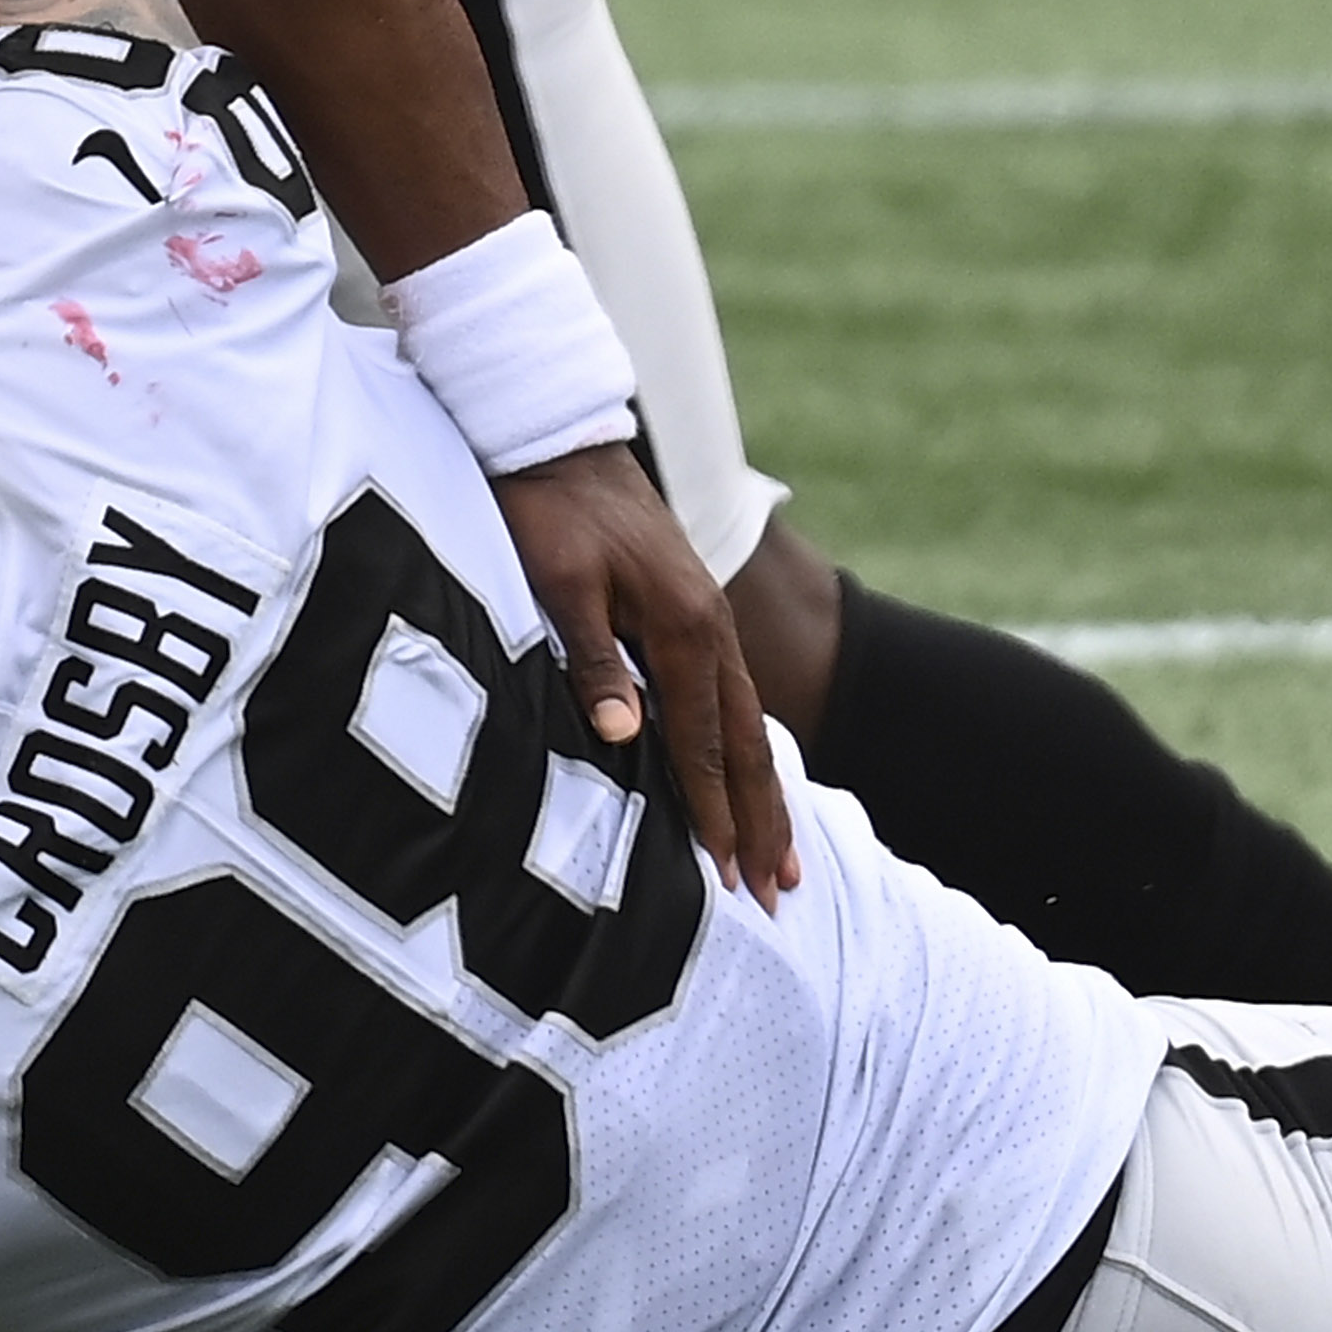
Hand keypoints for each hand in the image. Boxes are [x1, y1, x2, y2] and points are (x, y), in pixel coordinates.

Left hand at [495, 441, 794, 904]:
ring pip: (747, 722)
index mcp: (683, 628)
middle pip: (746, 744)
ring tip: (783, 853)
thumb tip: (622, 735)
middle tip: (781, 893)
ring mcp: (708, 619)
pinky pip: (731, 696)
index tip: (733, 877)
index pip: (703, 745)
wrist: (559, 438)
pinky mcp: (692, 611)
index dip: (716, 814)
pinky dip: (745, 747)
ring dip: (765, 792)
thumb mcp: (557, 582)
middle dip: (764, 821)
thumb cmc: (548, 510)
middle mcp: (710, 629)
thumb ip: (591, 658)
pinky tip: (746, 772)